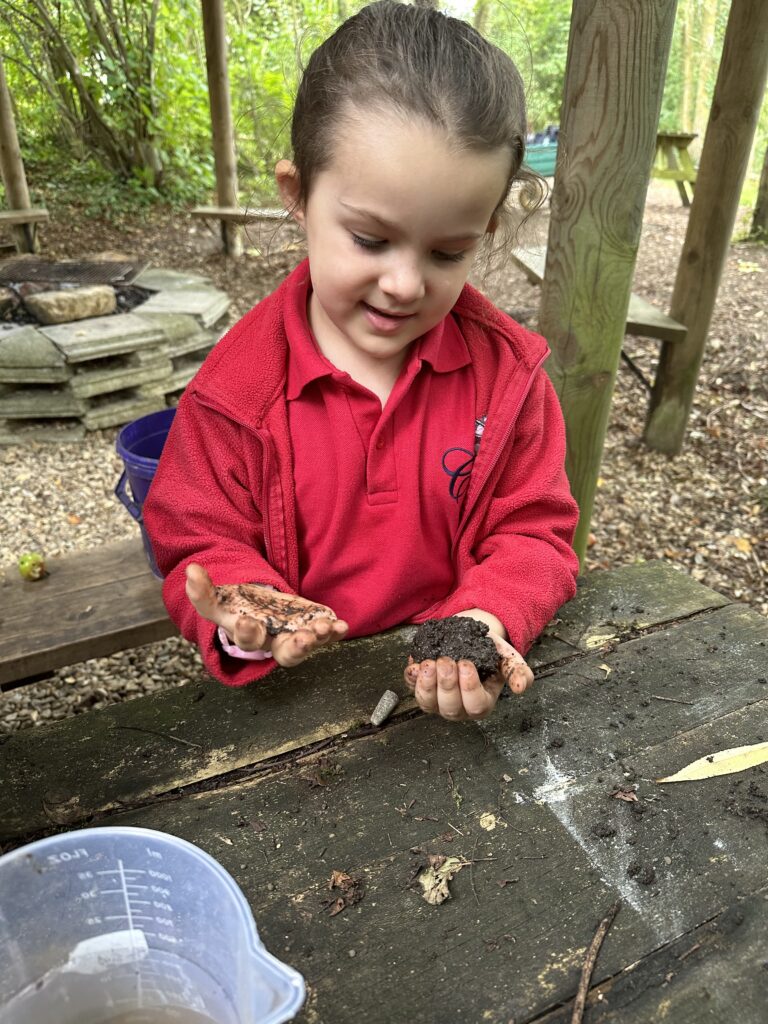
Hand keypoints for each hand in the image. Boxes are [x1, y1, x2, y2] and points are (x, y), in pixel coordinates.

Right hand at [185, 563, 348, 667]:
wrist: (257, 609)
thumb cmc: (235, 608)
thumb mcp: (217, 601)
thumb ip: (202, 591)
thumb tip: (191, 570)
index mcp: (249, 636)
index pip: (247, 640)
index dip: (247, 632)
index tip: (249, 622)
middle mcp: (274, 643)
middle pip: (285, 654)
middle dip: (296, 648)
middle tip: (303, 639)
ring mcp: (296, 637)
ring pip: (308, 645)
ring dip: (318, 638)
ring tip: (325, 628)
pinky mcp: (313, 628)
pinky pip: (326, 635)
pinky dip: (334, 632)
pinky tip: (341, 626)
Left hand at [403, 632, 532, 721]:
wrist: (471, 636)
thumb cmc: (491, 652)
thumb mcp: (509, 659)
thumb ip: (518, 672)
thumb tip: (520, 688)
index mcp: (481, 704)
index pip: (475, 706)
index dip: (469, 688)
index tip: (466, 664)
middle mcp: (458, 708)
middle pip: (450, 707)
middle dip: (446, 684)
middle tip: (446, 661)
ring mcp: (438, 700)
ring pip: (428, 703)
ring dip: (426, 684)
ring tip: (429, 663)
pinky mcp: (422, 687)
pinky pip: (412, 689)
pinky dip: (411, 679)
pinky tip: (414, 665)